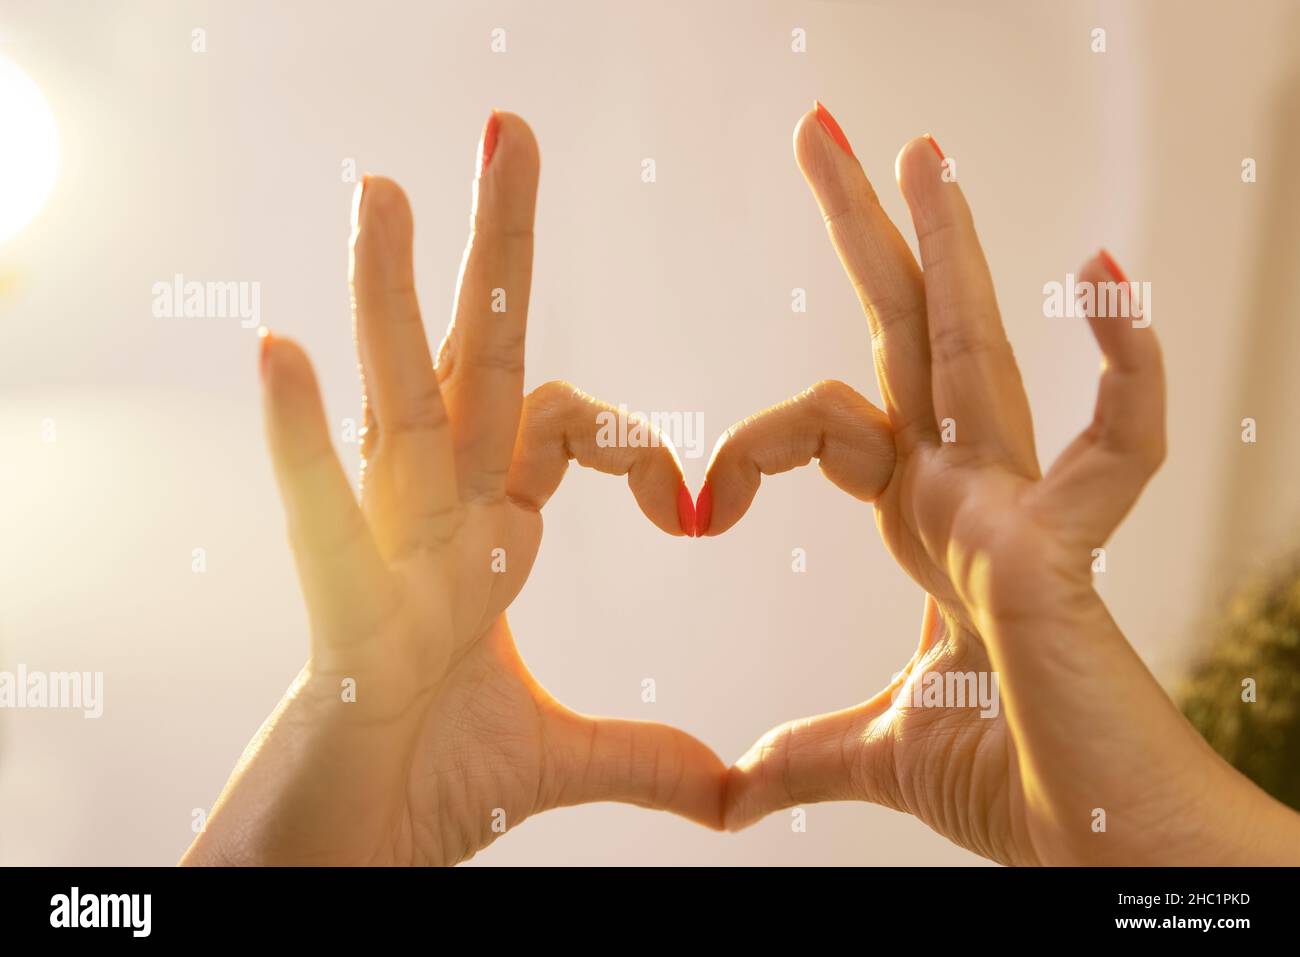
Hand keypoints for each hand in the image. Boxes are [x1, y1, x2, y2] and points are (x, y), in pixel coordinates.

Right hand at [182, 113, 722, 865]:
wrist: (356, 853)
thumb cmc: (427, 782)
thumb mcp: (554, 756)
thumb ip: (642, 757)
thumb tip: (730, 791)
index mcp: (483, 532)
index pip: (558, 425)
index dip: (632, 443)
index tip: (688, 504)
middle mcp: (429, 518)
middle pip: (468, 362)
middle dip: (492, 251)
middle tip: (510, 134)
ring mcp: (380, 552)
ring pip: (390, 405)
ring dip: (388, 299)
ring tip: (385, 191)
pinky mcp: (338, 613)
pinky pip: (320, 517)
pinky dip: (299, 444)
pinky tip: (285, 356)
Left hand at [703, 104, 1299, 863]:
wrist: (1088, 852)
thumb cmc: (1012, 783)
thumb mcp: (876, 751)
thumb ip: (804, 754)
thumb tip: (731, 796)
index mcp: (928, 525)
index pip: (834, 424)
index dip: (755, 447)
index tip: (694, 510)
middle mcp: (972, 499)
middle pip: (910, 339)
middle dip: (871, 238)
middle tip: (829, 138)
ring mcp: (1018, 516)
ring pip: (977, 358)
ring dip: (953, 251)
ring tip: (922, 154)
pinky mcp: (1063, 556)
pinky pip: (1112, 451)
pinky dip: (1126, 370)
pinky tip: (1108, 275)